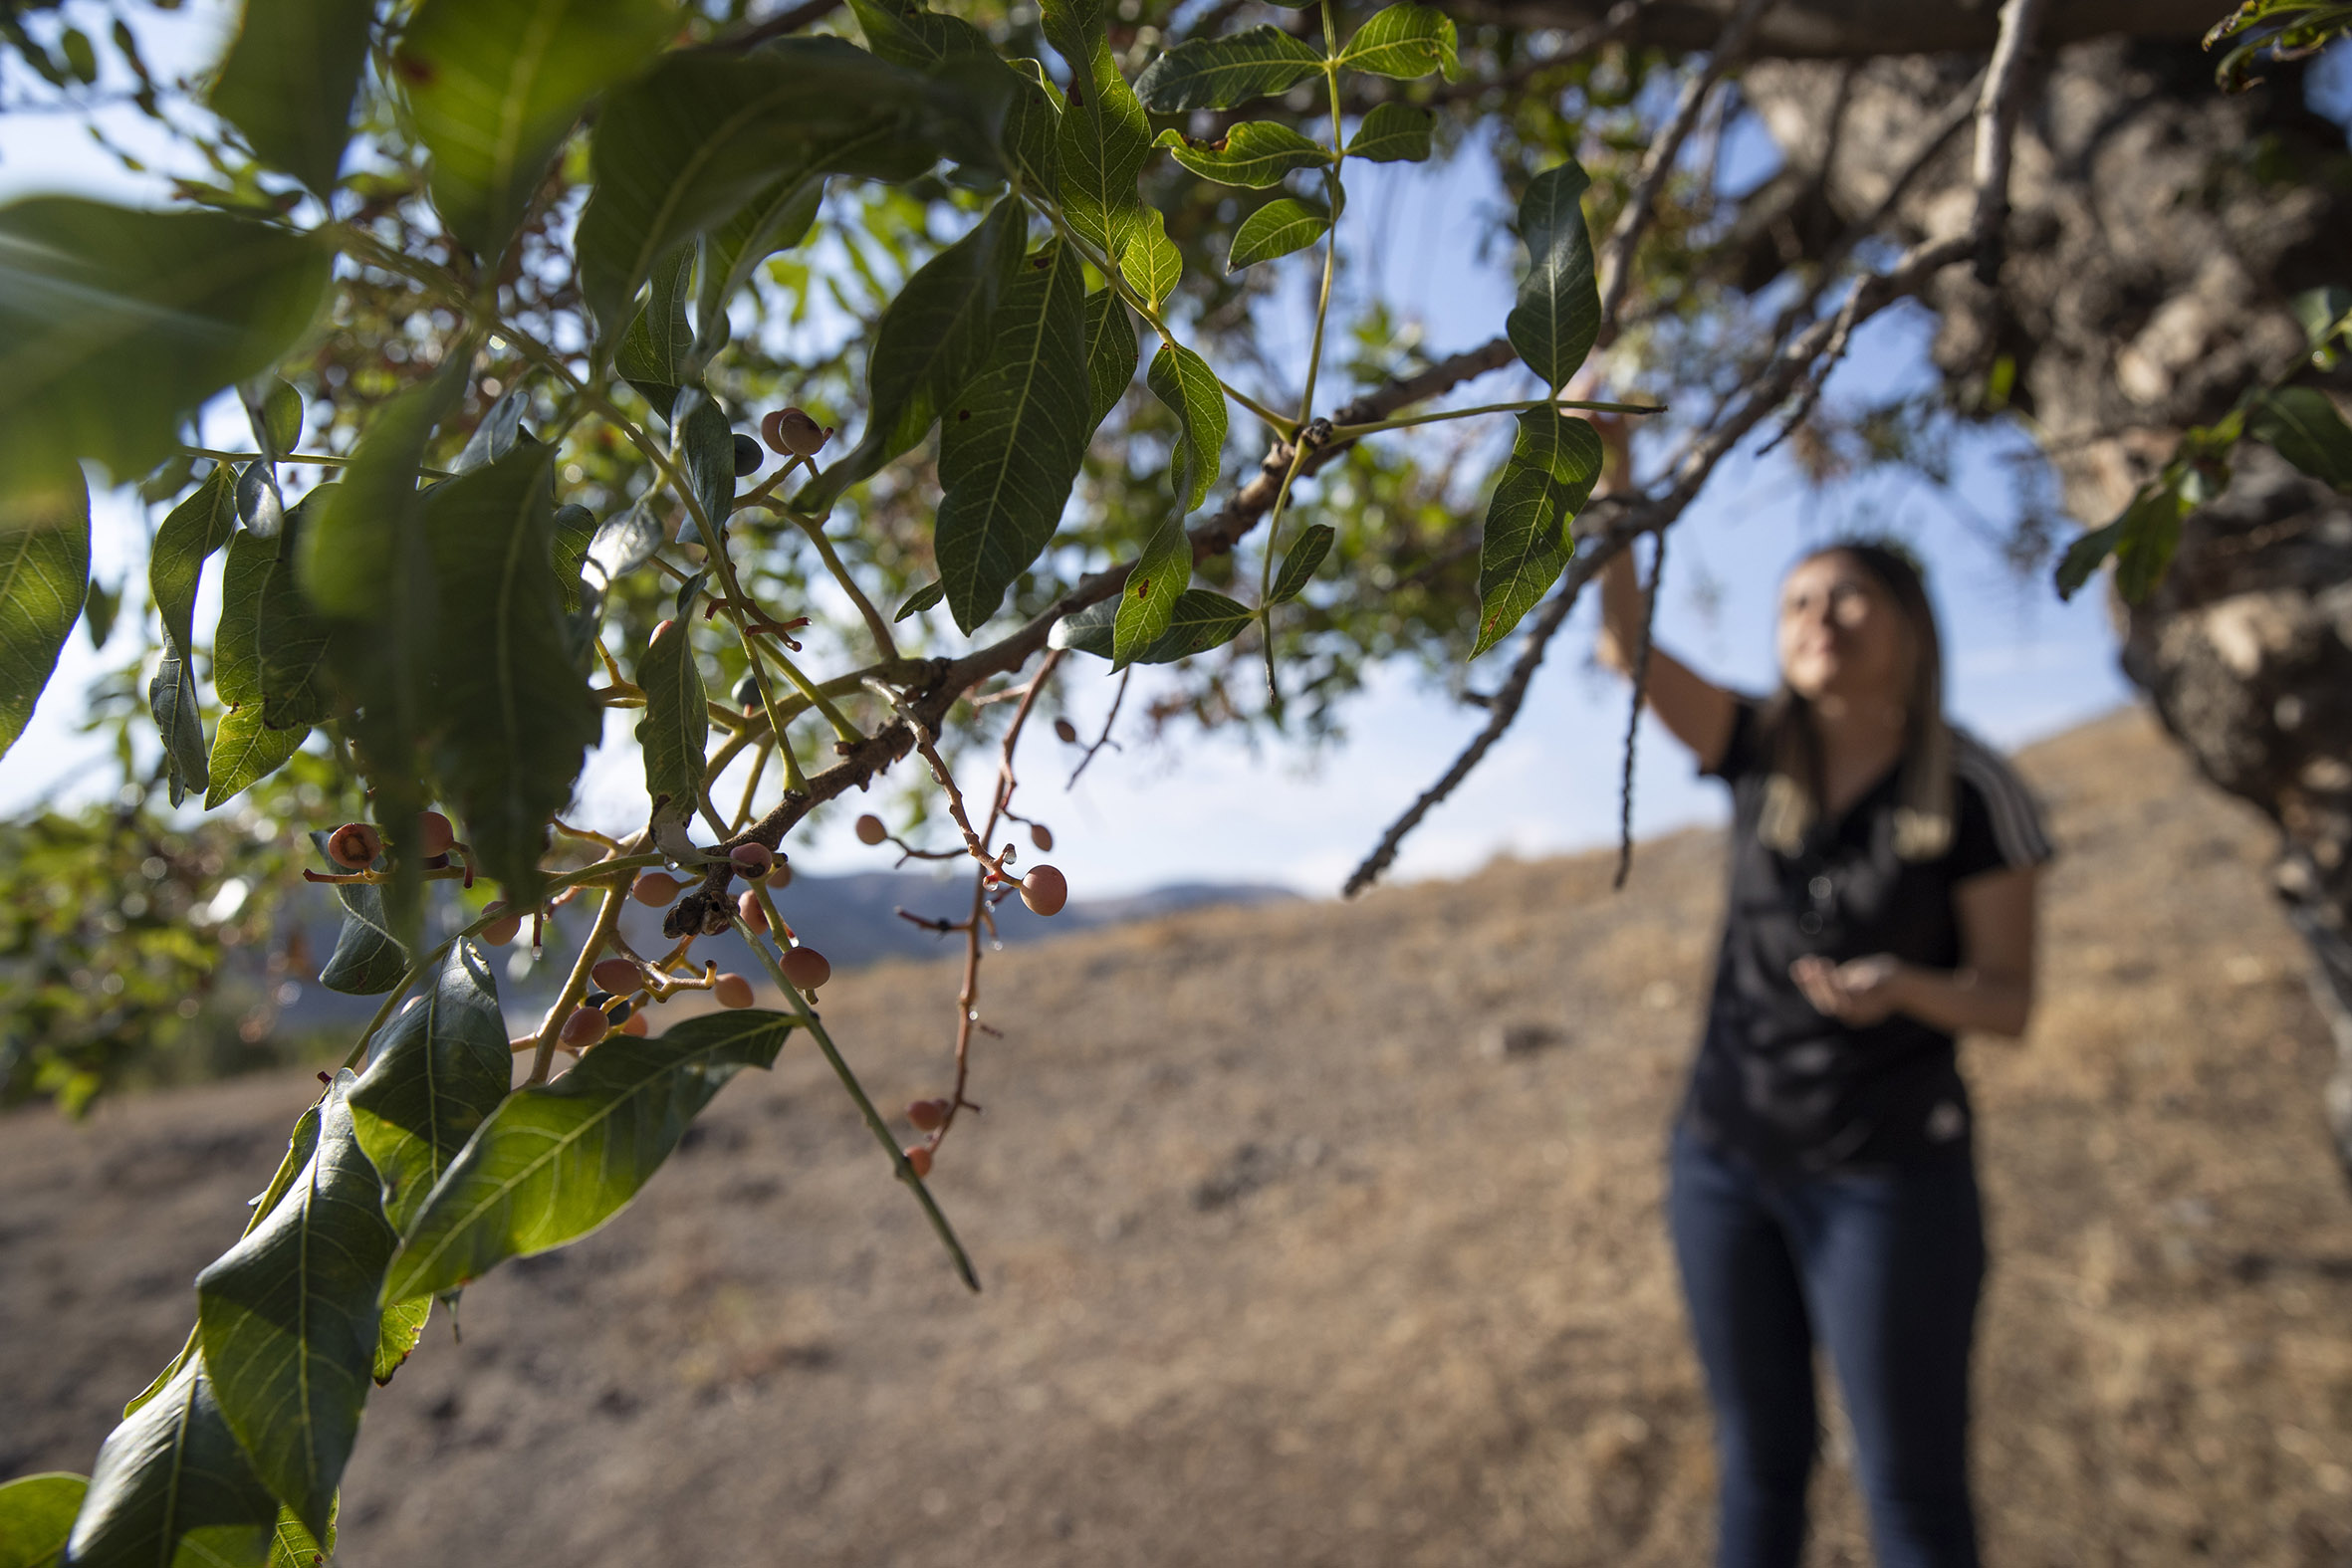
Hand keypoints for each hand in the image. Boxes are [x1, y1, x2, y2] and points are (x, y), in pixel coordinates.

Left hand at [1790, 953, 1909, 1025]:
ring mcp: (1841, 1004)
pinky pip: (1822, 987)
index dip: (1829, 988)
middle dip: (1815, 983)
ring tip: (1801, 963)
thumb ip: (1872, 986)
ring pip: (1820, 995)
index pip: (1840, 1004)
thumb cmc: (1894, 981)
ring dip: (1808, 980)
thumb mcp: (1885, 982)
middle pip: (1827, 1001)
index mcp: (1860, 1014)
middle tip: (1806, 966)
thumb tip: (1860, 988)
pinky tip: (1808, 961)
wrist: (1898, 982)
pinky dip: (1813, 975)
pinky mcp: (1837, 995)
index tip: (1822, 971)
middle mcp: (1848, 1013)